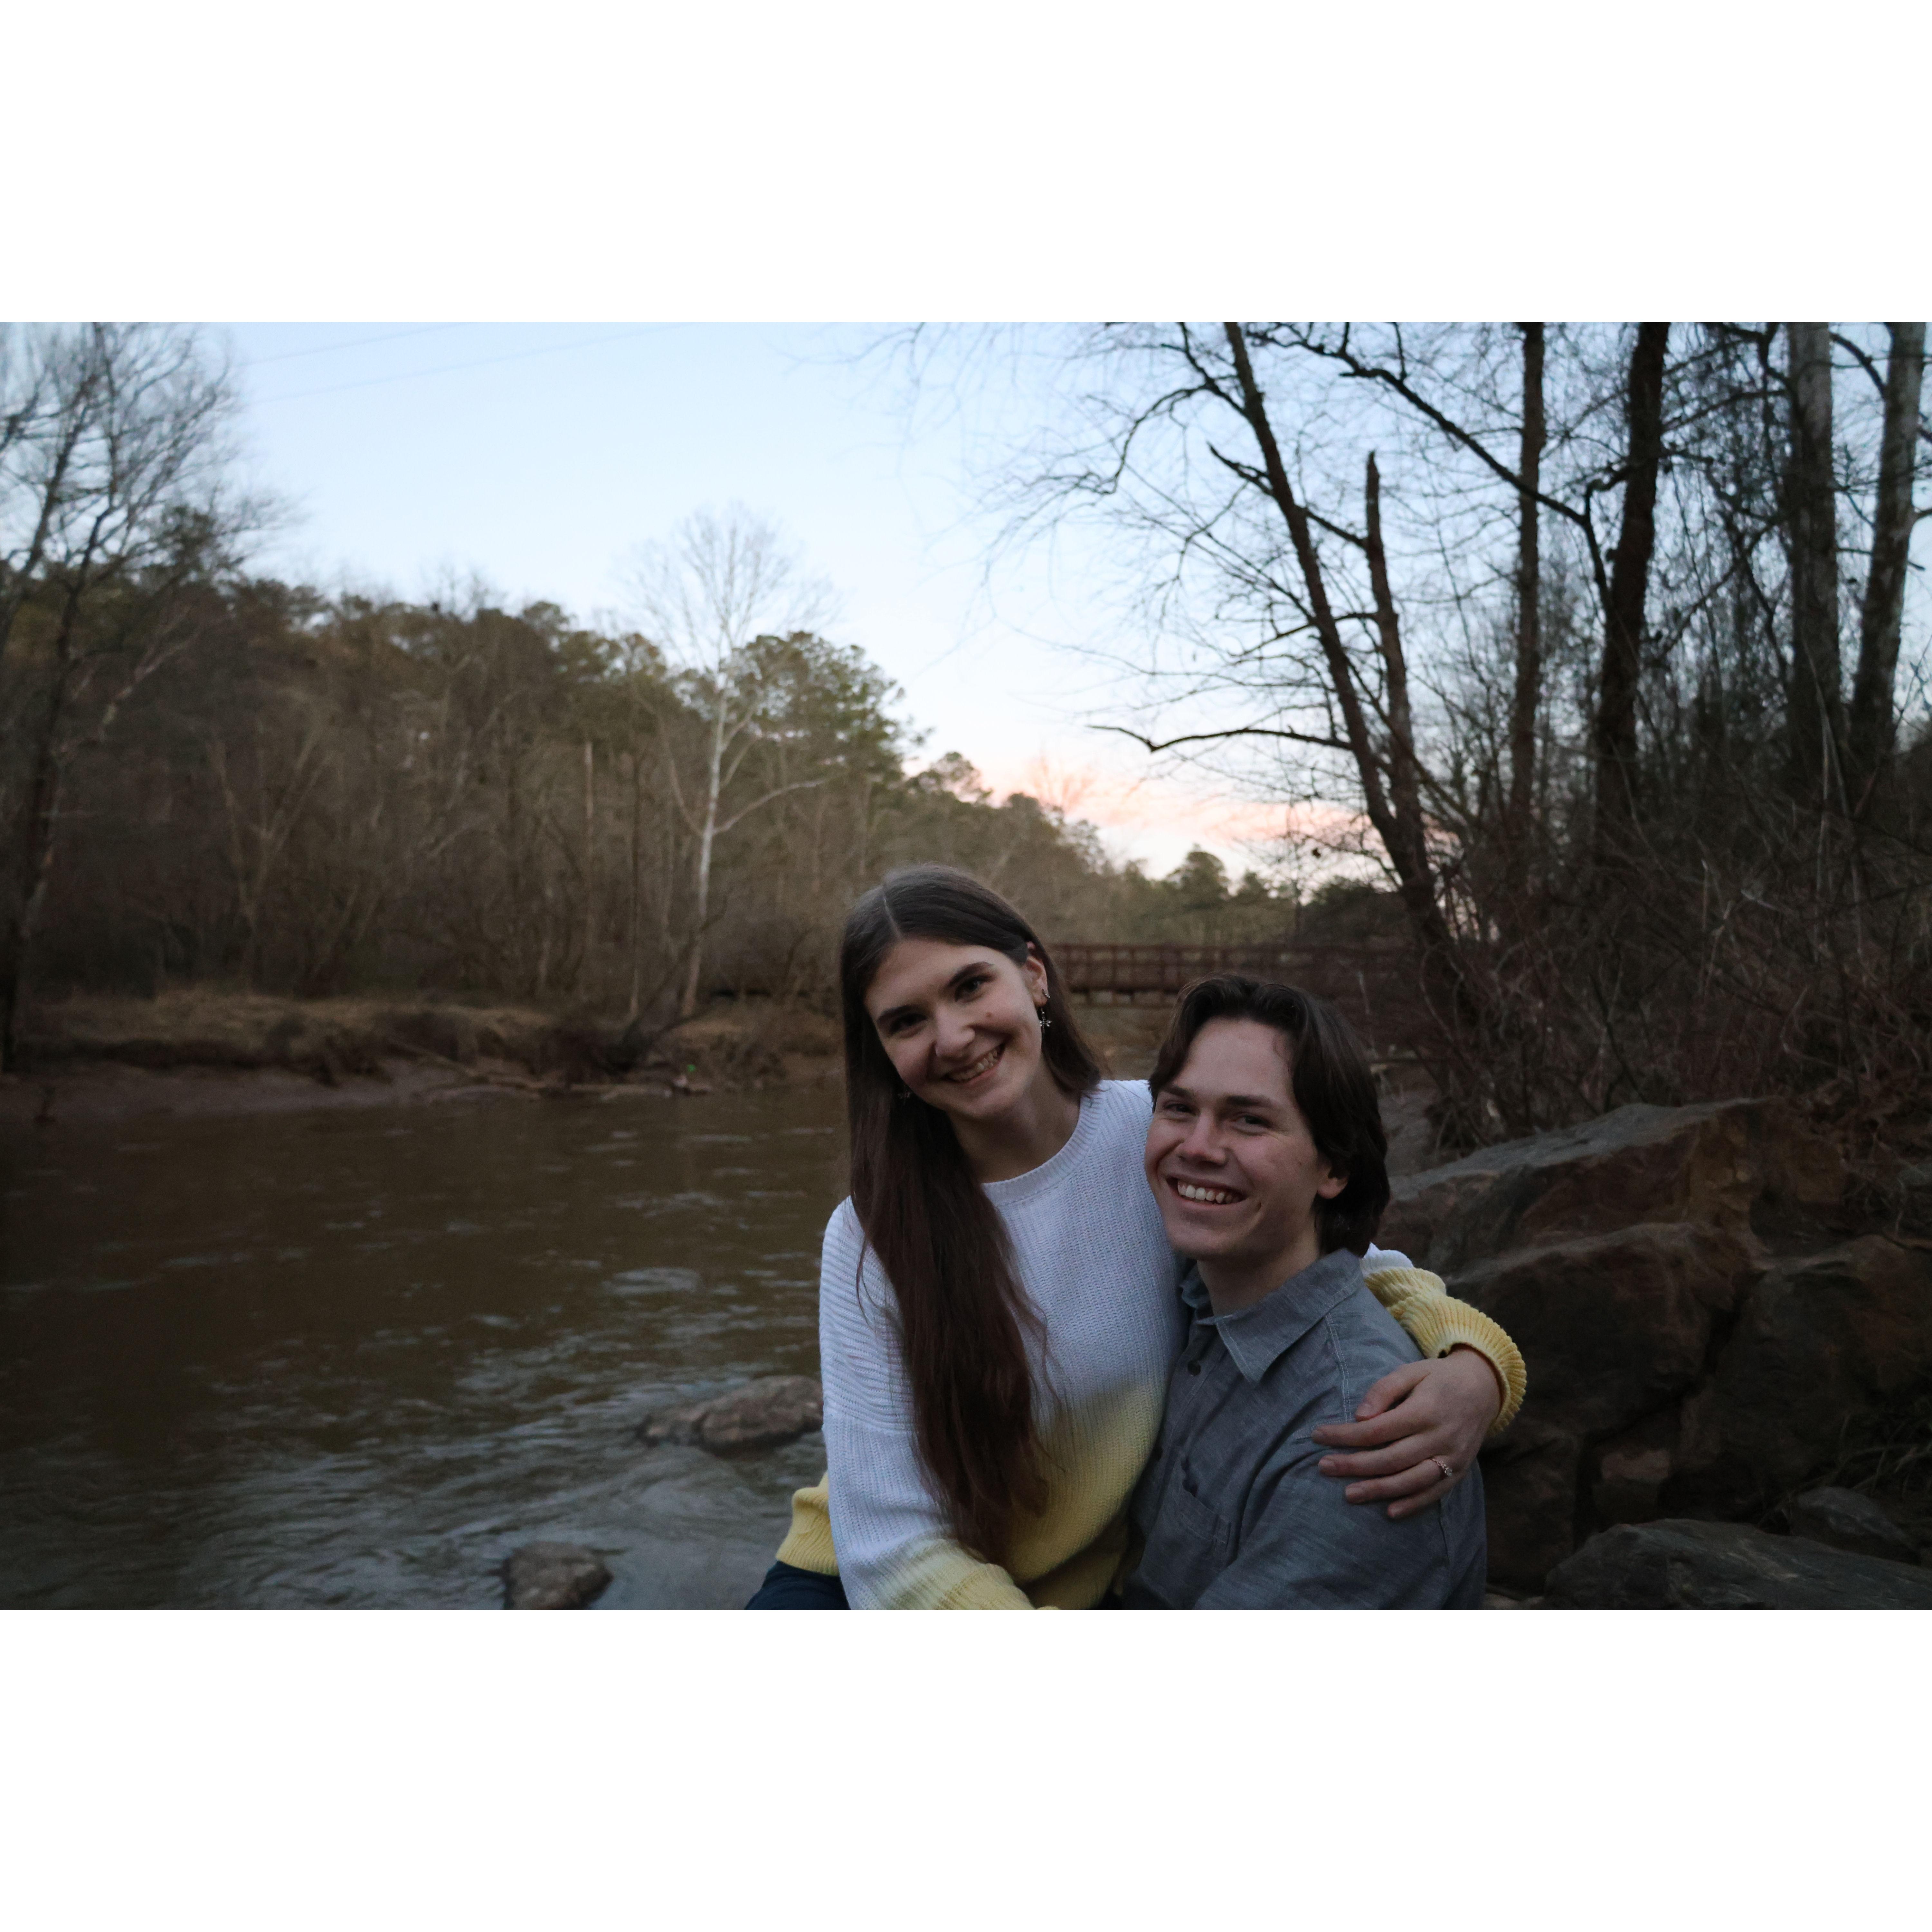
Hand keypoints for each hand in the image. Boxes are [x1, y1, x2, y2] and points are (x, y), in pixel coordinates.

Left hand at [1311, 1346, 1502, 1519]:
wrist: (1483, 1388)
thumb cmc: (1438, 1378)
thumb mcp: (1410, 1371)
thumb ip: (1383, 1390)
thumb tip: (1359, 1417)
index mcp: (1424, 1410)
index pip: (1377, 1429)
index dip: (1345, 1435)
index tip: (1318, 1435)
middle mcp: (1440, 1436)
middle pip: (1391, 1458)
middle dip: (1354, 1465)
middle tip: (1324, 1467)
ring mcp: (1452, 1457)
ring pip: (1412, 1481)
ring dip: (1379, 1490)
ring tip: (1348, 1495)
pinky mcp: (1460, 1470)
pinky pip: (1436, 1493)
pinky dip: (1413, 1505)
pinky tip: (1390, 1512)